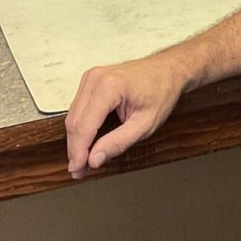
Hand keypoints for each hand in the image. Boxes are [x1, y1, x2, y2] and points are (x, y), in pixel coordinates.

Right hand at [64, 56, 189, 178]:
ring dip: (75, 140)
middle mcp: (95, 78)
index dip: (78, 152)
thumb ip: (118, 143)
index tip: (78, 170)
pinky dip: (80, 127)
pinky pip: (78, 108)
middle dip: (75, 149)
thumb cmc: (162, 91)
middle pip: (74, 122)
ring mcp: (91, 77)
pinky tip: (86, 142)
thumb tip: (94, 159)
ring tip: (82, 160)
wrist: (168, 69)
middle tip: (79, 171)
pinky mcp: (90, 80)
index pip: (84, 126)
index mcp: (109, 87)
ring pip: (72, 116)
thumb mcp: (145, 124)